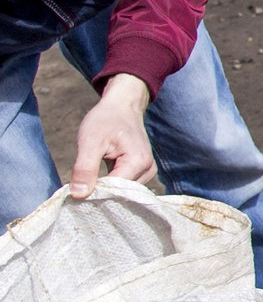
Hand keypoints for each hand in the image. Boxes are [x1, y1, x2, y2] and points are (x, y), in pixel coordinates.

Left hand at [69, 74, 154, 197]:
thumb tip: (78, 195)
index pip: (114, 190)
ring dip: (104, 190)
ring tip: (89, 181)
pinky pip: (124, 187)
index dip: (93, 192)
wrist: (122, 106)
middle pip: (120, 194)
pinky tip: (97, 181)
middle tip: (79, 186)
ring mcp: (147, 172)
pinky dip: (109, 186)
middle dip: (99, 193)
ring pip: (122, 193)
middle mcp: (148, 170)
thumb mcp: (90, 142)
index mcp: (138, 162)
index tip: (75, 192)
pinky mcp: (142, 172)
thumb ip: (85, 169)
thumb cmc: (106, 119)